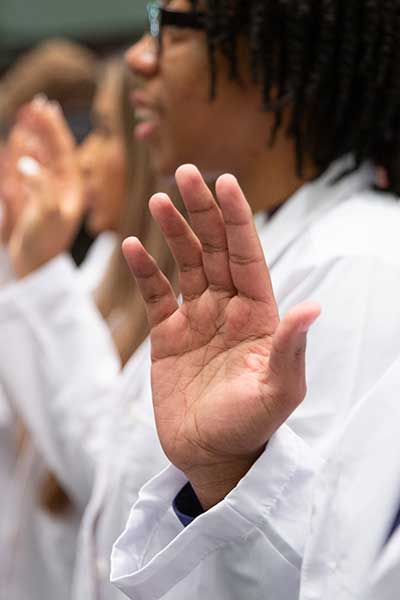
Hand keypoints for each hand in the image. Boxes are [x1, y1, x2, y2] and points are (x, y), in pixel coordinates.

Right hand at [1, 97, 83, 276]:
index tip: (47, 106)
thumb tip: (27, 163)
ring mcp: (39, 190)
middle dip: (42, 127)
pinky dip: (16, 153)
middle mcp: (56, 186)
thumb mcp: (48, 215)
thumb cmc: (45, 242)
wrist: (30, 265)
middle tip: (36, 104)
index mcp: (70, 187)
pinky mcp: (23, 196)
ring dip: (29, 136)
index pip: (63, 151)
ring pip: (34, 156)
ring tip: (27, 115)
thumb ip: (40, 187)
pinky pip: (19, 167)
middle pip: (49, 149)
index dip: (54, 128)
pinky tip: (17, 140)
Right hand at [123, 165, 319, 508]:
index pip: (246, 255)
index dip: (236, 219)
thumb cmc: (251, 426)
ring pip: (185, 264)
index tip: (225, 182)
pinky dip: (144, 271)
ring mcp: (197, 318)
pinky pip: (155, 294)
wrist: (212, 454)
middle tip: (186, 172)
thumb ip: (289, 349)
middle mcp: (228, 307)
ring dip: (173, 232)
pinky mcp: (168, 335)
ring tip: (159, 201)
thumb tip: (313, 308)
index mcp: (258, 313)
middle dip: (202, 211)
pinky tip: (132, 247)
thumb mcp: (277, 392)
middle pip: (214, 249)